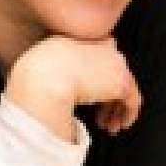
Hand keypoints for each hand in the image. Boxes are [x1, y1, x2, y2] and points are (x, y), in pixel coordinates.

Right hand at [5, 36, 142, 140]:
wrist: (43, 81)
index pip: (96, 52)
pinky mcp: (122, 81)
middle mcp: (99, 45)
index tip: (91, 95)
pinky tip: (119, 125)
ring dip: (116, 109)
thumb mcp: (39, 67)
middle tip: (102, 116)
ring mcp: (114, 62)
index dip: (95, 78)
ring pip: (123, 86)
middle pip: (112, 71)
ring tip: (109, 126)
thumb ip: (54, 71)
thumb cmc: (33, 79)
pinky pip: (132, 100)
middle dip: (107, 96)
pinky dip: (127, 114)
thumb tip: (61, 91)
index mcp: (76, 39)